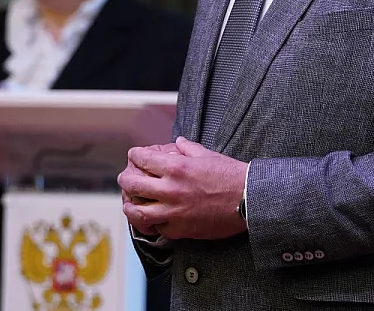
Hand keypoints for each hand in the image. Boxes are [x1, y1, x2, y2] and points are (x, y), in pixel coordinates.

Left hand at [119, 137, 247, 240]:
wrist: (248, 201)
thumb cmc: (231, 176)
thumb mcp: (208, 155)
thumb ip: (188, 149)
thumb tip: (178, 143)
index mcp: (176, 168)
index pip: (142, 159)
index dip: (135, 155)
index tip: (134, 156)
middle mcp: (170, 190)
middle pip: (132, 185)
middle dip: (125, 179)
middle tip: (125, 178)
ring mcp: (173, 212)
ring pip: (137, 212)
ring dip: (130, 206)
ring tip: (129, 203)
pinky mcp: (180, 229)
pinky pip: (156, 227)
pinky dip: (151, 223)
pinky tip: (150, 220)